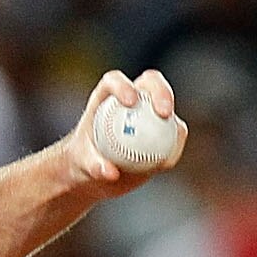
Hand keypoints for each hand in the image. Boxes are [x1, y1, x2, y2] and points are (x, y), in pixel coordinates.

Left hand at [65, 68, 185, 190]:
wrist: (95, 175)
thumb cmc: (82, 162)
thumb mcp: (81, 164)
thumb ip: (93, 166)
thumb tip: (110, 173)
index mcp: (105, 96)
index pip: (114, 81)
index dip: (123, 86)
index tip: (130, 102)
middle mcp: (131, 98)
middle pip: (150, 83)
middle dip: (161, 91)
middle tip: (164, 112)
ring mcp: (148, 112)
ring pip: (168, 108)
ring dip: (174, 121)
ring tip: (175, 138)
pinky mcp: (162, 130)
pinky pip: (173, 135)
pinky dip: (174, 146)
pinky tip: (168, 163)